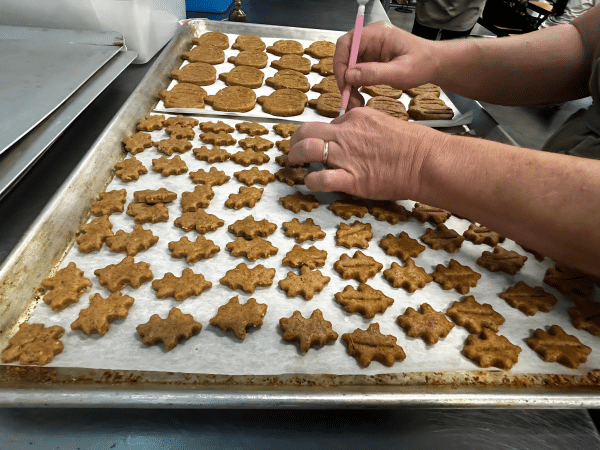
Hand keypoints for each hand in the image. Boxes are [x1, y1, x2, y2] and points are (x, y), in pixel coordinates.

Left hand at [288, 107, 448, 199]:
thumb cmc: (411, 144)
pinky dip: (311, 182)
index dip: (322, 134)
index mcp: (355, 118)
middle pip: (307, 131)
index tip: (322, 143)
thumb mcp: (384, 122)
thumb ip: (364, 126)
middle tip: (294, 150)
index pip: (328, 123)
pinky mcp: (351, 179)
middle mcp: (346, 134)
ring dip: (295, 157)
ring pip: (306, 150)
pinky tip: (312, 183)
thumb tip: (352, 133)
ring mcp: (346, 156)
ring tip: (294, 164)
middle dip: (295, 140)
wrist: (424, 160)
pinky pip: (320, 179)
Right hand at [334, 21, 437, 110]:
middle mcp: (370, 38)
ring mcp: (369, 48)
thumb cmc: (423, 64)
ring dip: (348, 85)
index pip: (347, 43)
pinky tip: (358, 97)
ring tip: (354, 102)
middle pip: (344, 55)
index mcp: (377, 34)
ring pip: (348, 65)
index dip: (340, 64)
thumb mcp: (401, 72)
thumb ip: (375, 73)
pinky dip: (354, 86)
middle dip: (343, 78)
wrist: (434, 64)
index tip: (344, 84)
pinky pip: (355, 71)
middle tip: (347, 98)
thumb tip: (349, 75)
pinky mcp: (370, 59)